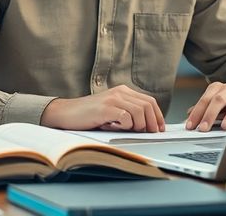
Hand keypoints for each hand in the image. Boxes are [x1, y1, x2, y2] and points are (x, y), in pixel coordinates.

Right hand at [40, 85, 165, 131]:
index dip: (158, 116)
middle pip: (147, 106)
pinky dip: (126, 126)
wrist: (65, 113)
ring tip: (130, 131)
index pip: (149, 101)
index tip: (159, 129)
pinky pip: (125, 118)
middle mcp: (120, 92)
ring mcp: (112, 99)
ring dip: (139, 125)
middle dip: (152, 122)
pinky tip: (117, 128)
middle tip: (150, 134)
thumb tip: (148, 127)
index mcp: (123, 91)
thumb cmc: (89, 116)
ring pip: (139, 112)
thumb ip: (128, 113)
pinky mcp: (105, 108)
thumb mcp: (112, 111)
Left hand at [185, 82, 225, 131]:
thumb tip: (189, 114)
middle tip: (203, 128)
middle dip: (209, 115)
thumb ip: (203, 108)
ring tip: (224, 126)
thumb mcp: (214, 101)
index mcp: (215, 88)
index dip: (196, 113)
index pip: (204, 100)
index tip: (190, 126)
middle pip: (217, 100)